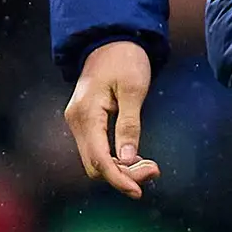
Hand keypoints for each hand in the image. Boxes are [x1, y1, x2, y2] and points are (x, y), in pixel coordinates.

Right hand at [64, 41, 160, 197]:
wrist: (111, 40)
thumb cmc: (125, 59)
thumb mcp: (133, 90)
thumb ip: (129, 125)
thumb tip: (127, 159)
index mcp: (86, 114)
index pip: (99, 158)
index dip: (118, 178)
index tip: (138, 191)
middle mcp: (77, 121)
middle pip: (95, 165)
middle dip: (123, 175)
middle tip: (154, 170)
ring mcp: (79, 123)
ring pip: (95, 160)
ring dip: (121, 169)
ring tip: (149, 165)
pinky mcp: (86, 123)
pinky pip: (97, 150)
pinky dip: (115, 159)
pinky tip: (135, 157)